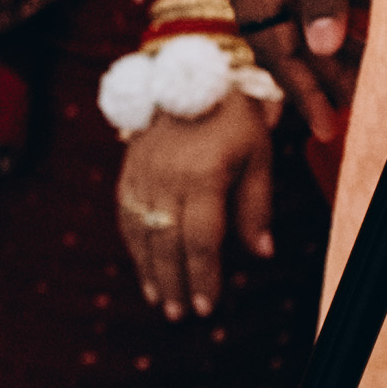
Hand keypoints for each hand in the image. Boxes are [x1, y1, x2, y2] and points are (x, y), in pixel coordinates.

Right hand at [118, 93, 278, 319]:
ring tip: (161, 301)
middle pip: (168, 243)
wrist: (190, 72)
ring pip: (142, 233)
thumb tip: (260, 254)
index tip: (208, 306)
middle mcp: (167, 177)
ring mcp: (142, 173)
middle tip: (181, 316)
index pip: (202, 239)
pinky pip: (126, 215)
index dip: (204, 276)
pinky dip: (133, 245)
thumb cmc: (235, 118)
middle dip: (175, 283)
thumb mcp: (259, 155)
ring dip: (150, 271)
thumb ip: (256, 206)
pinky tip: (143, 267)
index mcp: (203, 175)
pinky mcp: (128, 169)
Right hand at [213, 0, 355, 152]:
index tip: (327, 127)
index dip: (304, 90)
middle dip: (321, 72)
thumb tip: (324, 46)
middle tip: (355, 104)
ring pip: (296, 8)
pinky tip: (362, 1)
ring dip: (331, 35)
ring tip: (368, 59)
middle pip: (285, 37)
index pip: (276, 51)